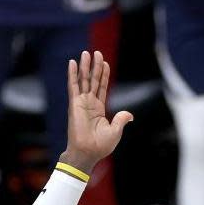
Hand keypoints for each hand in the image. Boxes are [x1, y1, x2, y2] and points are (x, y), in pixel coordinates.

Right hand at [62, 51, 132, 172]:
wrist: (88, 152)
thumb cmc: (100, 146)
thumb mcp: (115, 131)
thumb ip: (121, 119)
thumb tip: (130, 115)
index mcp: (98, 109)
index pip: (102, 87)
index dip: (103, 75)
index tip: (105, 63)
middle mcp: (89, 103)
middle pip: (93, 80)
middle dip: (95, 66)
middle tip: (96, 52)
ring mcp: (81, 103)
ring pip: (84, 80)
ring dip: (85, 66)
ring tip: (86, 53)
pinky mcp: (74, 104)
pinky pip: (74, 86)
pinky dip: (73, 74)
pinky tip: (73, 63)